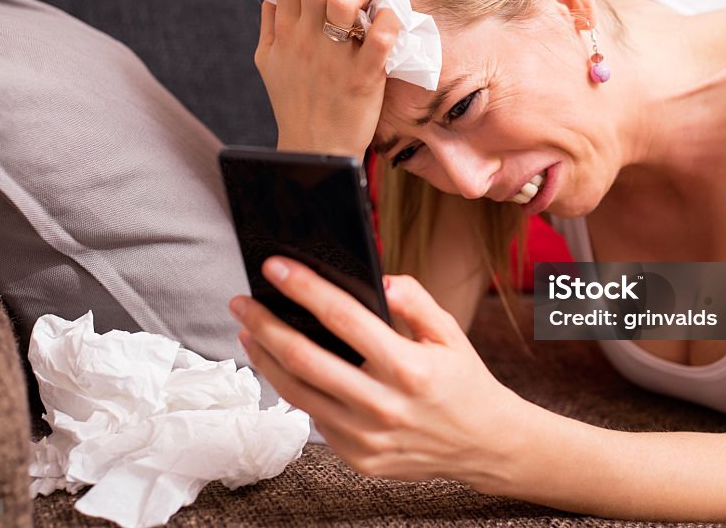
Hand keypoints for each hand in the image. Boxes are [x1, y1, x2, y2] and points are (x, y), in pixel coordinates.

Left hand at [228, 256, 530, 488]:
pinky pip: (315, 419)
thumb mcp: (451, 334)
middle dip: (265, 324)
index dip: (304, 288)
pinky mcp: (358, 458)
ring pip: (298, 392)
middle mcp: (384, 404)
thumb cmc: (465, 382)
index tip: (275, 267)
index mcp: (409, 367)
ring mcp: (367, 437)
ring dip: (265, 359)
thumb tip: (380, 281)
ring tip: (248, 332)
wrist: (484, 445)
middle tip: (241, 302)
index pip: (342, 317)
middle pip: (305, 357)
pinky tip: (281, 367)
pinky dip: (293, 389)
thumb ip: (416, 301)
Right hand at [255, 0, 401, 159]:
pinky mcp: (364, 77)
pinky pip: (381, 39)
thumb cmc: (295, 104)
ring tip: (371, 4)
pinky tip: (390, 24)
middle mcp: (307, 38)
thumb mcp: (268, 62)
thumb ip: (270, 24)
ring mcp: (336, 57)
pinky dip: (391, 23)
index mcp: (285, 29)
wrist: (316, 151)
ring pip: (346, 0)